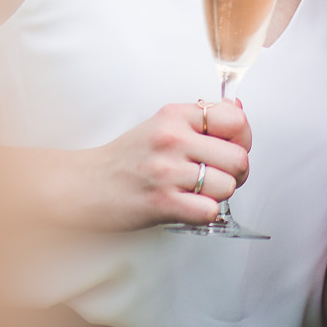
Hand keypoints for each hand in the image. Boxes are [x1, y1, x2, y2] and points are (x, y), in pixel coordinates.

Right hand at [74, 99, 251, 230]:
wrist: (84, 186)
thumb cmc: (125, 159)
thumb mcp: (161, 126)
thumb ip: (200, 119)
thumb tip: (239, 112)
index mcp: (175, 115)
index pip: (235, 119)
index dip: (242, 139)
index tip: (231, 148)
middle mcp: (172, 139)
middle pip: (238, 158)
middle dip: (236, 173)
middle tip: (218, 177)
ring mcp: (167, 171)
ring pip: (227, 186)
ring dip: (218, 195)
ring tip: (198, 193)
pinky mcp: (161, 202)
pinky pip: (209, 211)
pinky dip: (204, 214)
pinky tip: (188, 207)